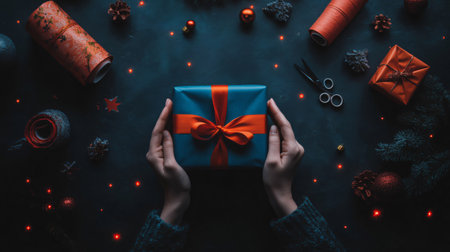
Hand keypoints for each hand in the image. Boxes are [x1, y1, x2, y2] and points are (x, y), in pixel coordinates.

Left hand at [146, 98, 190, 224]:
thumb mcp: (172, 165)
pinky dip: (172, 131)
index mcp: (154, 154)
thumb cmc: (175, 184)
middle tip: (170, 101)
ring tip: (173, 109)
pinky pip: (168, 141)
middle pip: (159, 130)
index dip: (163, 116)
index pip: (157, 131)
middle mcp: (155, 153)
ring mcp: (161, 156)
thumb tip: (166, 132)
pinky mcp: (168, 158)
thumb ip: (168, 148)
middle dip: (164, 116)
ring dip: (168, 122)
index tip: (168, 103)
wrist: (178, 200)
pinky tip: (177, 126)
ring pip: (163, 134)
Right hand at [264, 98, 303, 216]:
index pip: (285, 126)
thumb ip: (273, 142)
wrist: (280, 194)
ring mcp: (296, 150)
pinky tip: (271, 125)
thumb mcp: (270, 160)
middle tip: (268, 103)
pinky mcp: (292, 153)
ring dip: (277, 122)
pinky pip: (284, 138)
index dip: (277, 113)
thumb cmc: (274, 180)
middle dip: (277, 115)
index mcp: (293, 148)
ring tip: (268, 111)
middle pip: (286, 127)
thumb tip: (274, 127)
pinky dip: (278, 131)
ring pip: (285, 132)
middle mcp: (297, 147)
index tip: (270, 102)